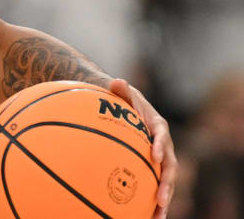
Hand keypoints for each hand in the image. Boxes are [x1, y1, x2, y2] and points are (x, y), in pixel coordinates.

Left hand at [109, 79, 175, 218]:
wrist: (126, 109)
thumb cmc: (122, 101)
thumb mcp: (122, 93)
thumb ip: (121, 90)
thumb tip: (116, 81)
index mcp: (157, 126)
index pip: (162, 135)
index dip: (161, 146)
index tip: (155, 157)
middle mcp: (164, 145)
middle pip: (170, 166)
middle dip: (167, 183)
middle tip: (161, 199)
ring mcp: (161, 159)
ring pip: (166, 181)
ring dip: (164, 200)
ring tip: (158, 217)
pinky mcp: (153, 169)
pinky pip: (155, 186)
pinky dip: (152, 203)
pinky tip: (146, 218)